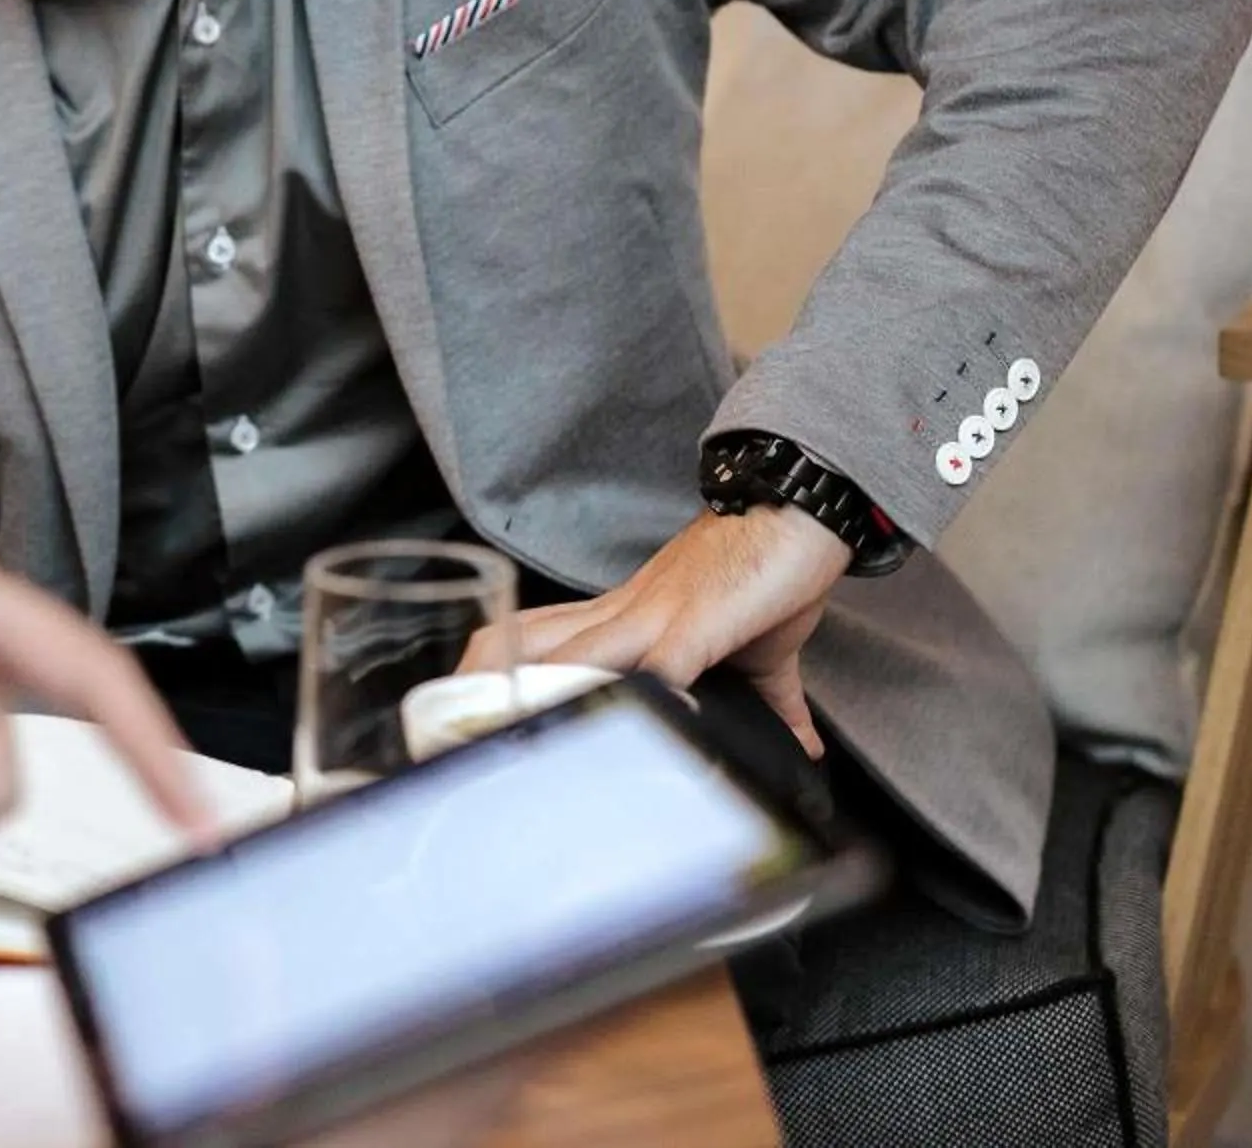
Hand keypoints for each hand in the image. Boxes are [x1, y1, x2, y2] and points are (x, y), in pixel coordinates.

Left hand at [499, 507, 851, 757]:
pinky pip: (655, 670)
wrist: (801, 504)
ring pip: (572, 655)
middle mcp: (627, 612)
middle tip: (450, 725)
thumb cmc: (769, 564)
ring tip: (506, 739)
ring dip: (539, 698)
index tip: (470, 705)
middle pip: (531, 641)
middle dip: (487, 682)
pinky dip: (640, 705)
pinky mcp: (696, 625)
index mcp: (630, 615)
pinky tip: (626, 740)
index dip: (501, 666)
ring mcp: (655, 615)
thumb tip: (796, 746)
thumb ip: (766, 698)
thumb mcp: (755, 643)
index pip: (542, 636)